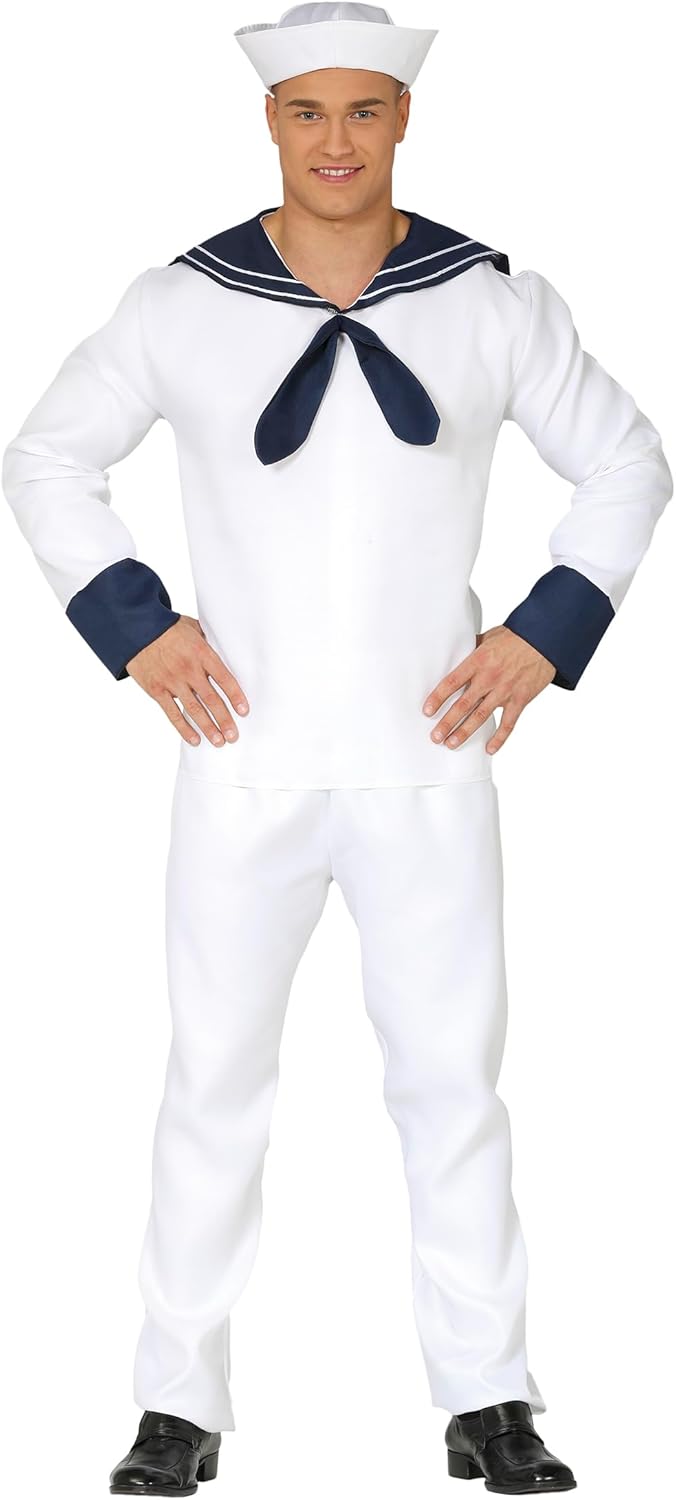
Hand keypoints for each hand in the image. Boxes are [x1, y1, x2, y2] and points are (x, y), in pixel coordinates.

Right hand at [126, 615, 248, 746]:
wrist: (136, 629)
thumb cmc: (166, 627)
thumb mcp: (192, 627)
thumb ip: (208, 642)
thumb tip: (224, 649)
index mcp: (201, 654)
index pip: (224, 679)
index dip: (236, 697)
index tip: (244, 711)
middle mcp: (189, 670)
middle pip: (212, 700)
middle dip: (225, 720)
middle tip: (233, 736)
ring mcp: (172, 681)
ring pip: (194, 710)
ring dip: (209, 728)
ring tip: (219, 741)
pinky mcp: (157, 690)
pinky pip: (173, 714)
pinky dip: (184, 729)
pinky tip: (194, 739)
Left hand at [422, 625, 556, 754]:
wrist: (545, 640)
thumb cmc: (517, 637)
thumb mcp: (489, 637)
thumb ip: (472, 648)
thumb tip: (456, 651)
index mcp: (478, 661)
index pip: (452, 682)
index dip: (438, 698)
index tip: (427, 711)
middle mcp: (489, 678)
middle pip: (463, 704)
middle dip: (447, 722)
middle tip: (435, 736)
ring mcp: (505, 690)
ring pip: (481, 716)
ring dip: (465, 732)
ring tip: (451, 743)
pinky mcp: (520, 699)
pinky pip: (508, 723)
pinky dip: (499, 738)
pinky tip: (489, 749)